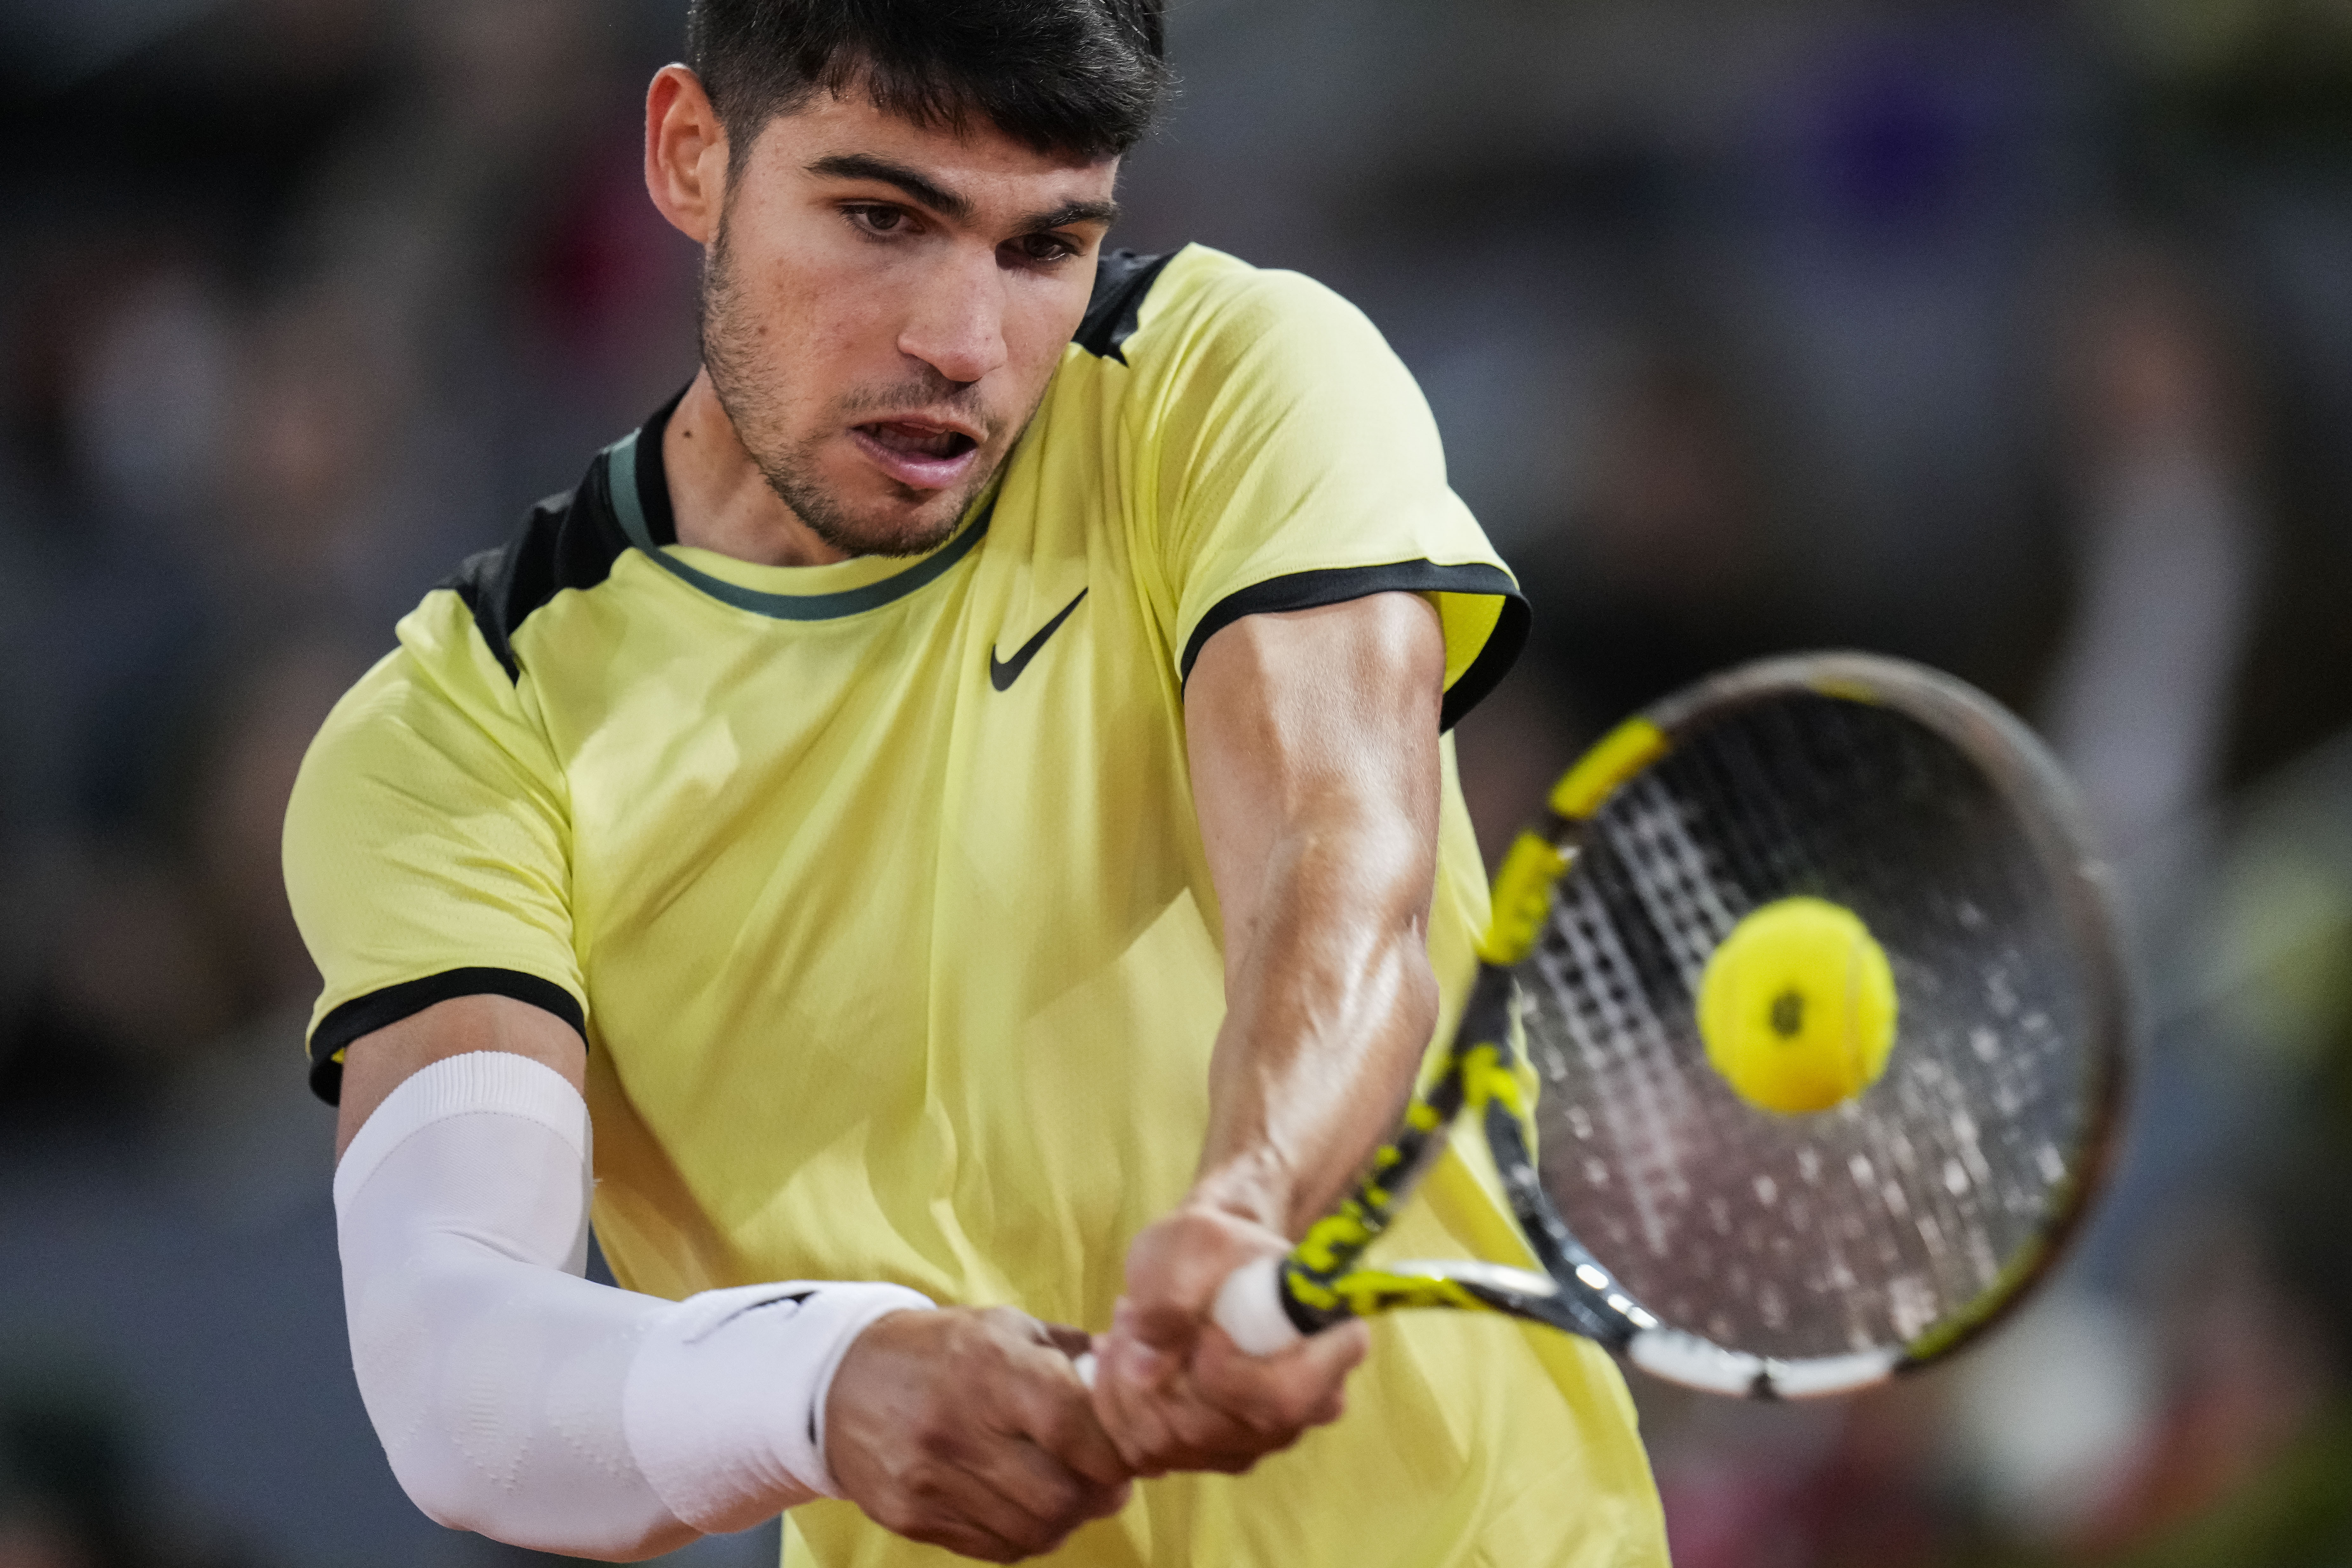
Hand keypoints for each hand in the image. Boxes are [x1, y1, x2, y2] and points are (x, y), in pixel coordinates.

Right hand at [825, 1307, 1132, 1561]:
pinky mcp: (911, 1518)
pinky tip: (1028, 1505)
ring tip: (1070, 1491)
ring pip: (1034, 1531)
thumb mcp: (1004, 1328)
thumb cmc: (941, 1351)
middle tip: (1108, 1478)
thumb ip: (1070, 1354)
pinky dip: (1027, 1534)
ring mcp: (929, 1481)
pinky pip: (996, 1549)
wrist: (840, 1381)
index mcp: (987, 1368)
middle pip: (1059, 1495)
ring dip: (1068, 1518)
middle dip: (1100, 1493)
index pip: (1072, 1427)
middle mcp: (955, 1428)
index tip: (1129, 1449)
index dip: (1115, 1449)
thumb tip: (1131, 1374)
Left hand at [1089, 1205, 1367, 1476]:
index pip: (1284, 1396)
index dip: (1227, 1377)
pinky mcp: (1221, 1451)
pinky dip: (1122, 1407)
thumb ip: (1172, 1295)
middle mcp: (1309, 1405)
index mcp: (1333, 1345)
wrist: (1202, 1262)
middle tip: (1131, 1314)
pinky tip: (1124, 1360)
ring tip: (1126, 1328)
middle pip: (1219, 1428)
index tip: (1197, 1332)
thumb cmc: (1212, 1245)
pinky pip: (1156, 1453)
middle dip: (1157, 1375)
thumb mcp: (1193, 1240)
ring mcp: (1265, 1435)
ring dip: (1130, 1386)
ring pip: (1178, 1444)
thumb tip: (1146, 1369)